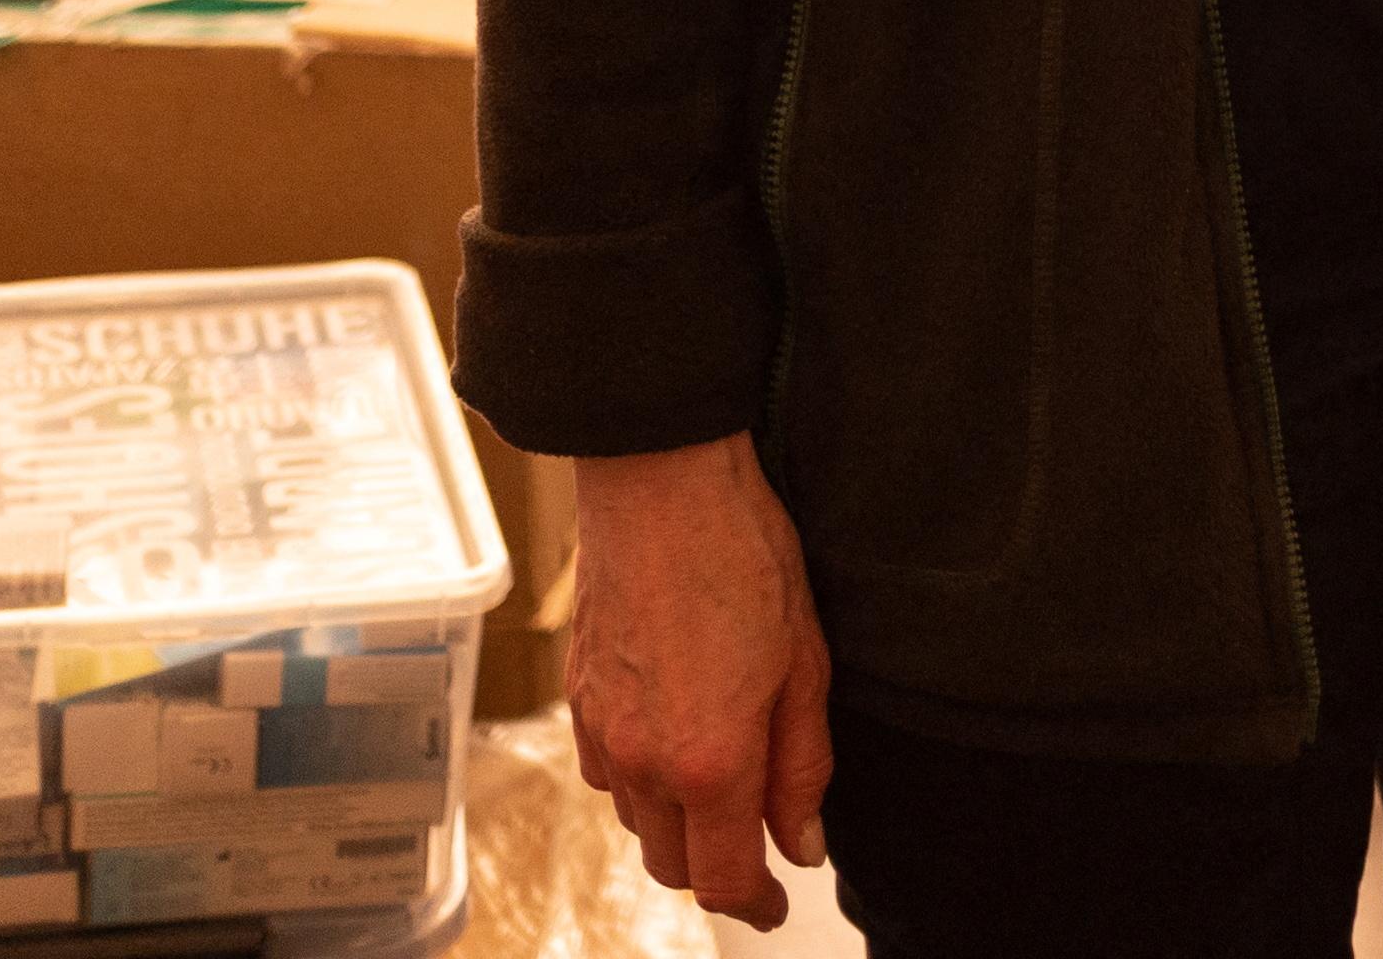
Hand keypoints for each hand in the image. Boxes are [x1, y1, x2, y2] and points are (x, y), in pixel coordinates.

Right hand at [564, 433, 836, 924]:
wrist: (658, 478)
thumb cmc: (740, 550)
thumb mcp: (806, 662)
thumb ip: (803, 766)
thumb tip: (800, 840)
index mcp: (708, 759)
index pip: (721, 880)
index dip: (754, 903)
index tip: (776, 900)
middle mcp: (643, 759)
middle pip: (672, 865)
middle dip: (717, 867)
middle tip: (759, 842)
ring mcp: (601, 729)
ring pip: (636, 822)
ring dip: (678, 824)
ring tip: (722, 782)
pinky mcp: (576, 696)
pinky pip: (606, 773)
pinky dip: (639, 781)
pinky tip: (673, 740)